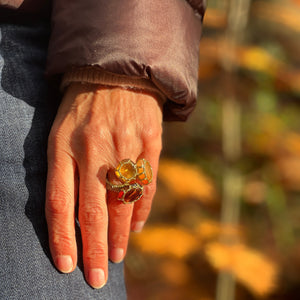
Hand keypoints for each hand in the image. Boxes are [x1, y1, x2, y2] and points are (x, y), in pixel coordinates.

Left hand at [45, 83, 162, 287]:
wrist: (116, 74)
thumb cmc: (83, 108)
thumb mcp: (61, 132)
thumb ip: (65, 171)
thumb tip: (76, 214)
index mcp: (64, 146)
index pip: (60, 202)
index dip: (63, 238)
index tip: (68, 266)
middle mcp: (95, 149)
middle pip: (94, 211)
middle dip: (95, 249)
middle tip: (96, 277)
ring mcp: (125, 146)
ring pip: (123, 202)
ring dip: (119, 234)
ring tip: (115, 255)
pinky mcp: (149, 142)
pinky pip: (146, 184)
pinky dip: (141, 210)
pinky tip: (135, 226)